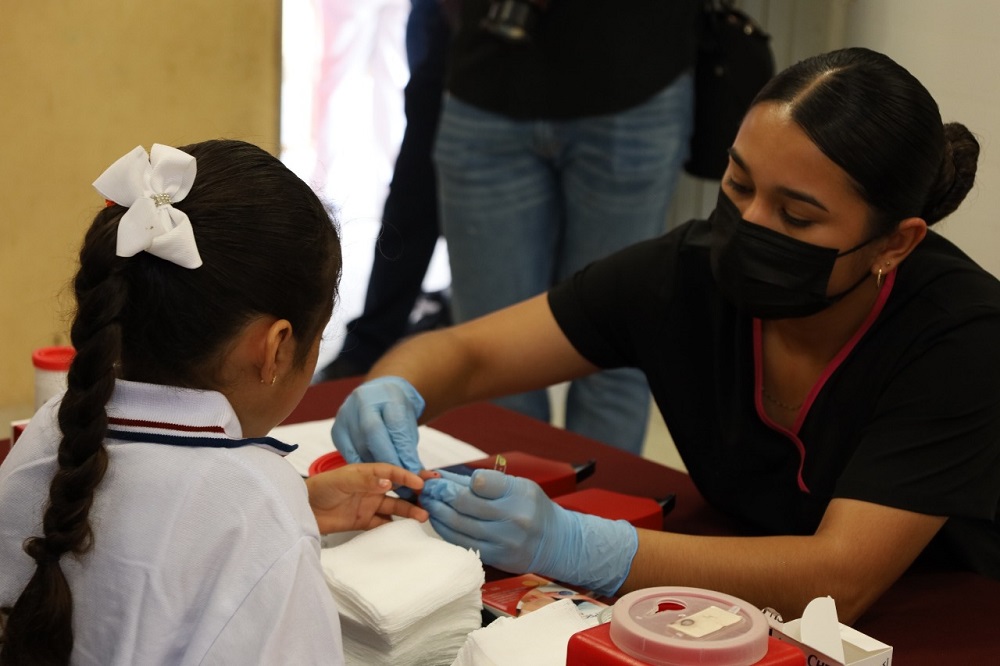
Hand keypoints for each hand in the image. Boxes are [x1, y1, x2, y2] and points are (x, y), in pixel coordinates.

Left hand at [306, 463, 429, 533]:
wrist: (301, 510)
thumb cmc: (319, 488)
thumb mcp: (342, 480)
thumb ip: (365, 481)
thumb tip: (389, 482)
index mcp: (367, 473)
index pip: (392, 472)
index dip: (407, 476)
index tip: (421, 483)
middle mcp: (371, 488)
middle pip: (398, 489)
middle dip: (416, 493)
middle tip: (432, 498)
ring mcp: (368, 505)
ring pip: (395, 507)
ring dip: (409, 511)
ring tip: (423, 517)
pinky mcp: (363, 521)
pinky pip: (383, 524)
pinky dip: (394, 526)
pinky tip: (405, 530)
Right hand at [331, 376, 424, 472]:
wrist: (379, 397)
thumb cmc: (397, 411)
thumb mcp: (409, 423)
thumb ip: (408, 446)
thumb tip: (414, 472)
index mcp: (385, 394)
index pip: (395, 423)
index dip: (403, 449)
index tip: (412, 470)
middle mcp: (361, 401)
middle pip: (373, 432)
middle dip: (388, 459)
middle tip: (400, 480)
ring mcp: (345, 414)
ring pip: (359, 445)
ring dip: (375, 466)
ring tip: (390, 482)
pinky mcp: (337, 430)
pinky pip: (349, 453)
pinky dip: (362, 466)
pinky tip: (373, 476)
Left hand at [420, 469, 637, 595]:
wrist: (557, 542)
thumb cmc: (533, 508)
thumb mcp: (518, 486)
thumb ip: (485, 482)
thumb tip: (446, 476)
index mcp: (520, 495)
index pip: (482, 483)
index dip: (457, 480)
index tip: (442, 477)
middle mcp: (513, 519)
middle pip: (465, 504)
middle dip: (440, 494)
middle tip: (425, 488)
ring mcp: (504, 541)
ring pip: (459, 525)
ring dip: (437, 512)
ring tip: (426, 502)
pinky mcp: (496, 558)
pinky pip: (463, 543)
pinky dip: (446, 531)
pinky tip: (437, 521)